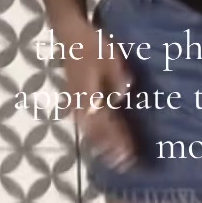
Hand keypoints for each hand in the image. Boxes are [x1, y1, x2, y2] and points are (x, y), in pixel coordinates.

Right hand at [59, 20, 137, 169]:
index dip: (119, 141)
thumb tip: (125, 94)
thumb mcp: (111, 58)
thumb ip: (119, 78)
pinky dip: (95, 138)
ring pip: (90, 133)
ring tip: (115, 161)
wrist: (70, 36)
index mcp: (90, 97)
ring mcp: (76, 106)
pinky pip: (86, 126)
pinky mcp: (75, 103)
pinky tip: (101, 144)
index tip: (131, 155)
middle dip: (111, 150)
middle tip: (125, 166)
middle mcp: (81, 107)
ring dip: (102, 147)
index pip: (107, 125)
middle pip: (97, 134)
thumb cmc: (93, 46)